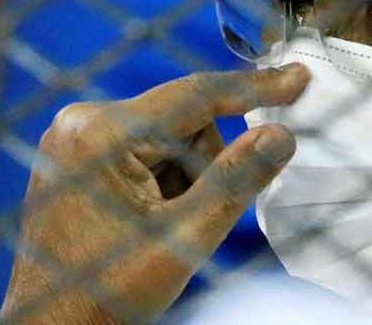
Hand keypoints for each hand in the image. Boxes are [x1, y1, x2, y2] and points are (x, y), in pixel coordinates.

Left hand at [0, 64, 309, 323]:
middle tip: (188, 216)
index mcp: (103, 133)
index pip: (196, 96)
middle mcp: (82, 121)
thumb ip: (235, 181)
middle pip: (182, 119)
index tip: (297, 78)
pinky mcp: (76, 152)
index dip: (254, 88)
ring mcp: (75, 135)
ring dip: (182, 175)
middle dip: (203, 164)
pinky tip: (144, 218)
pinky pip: (143, 147)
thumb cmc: (107, 293)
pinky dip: (161, 178)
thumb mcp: (184, 239)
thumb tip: (279, 136)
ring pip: (167, 135)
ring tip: (160, 225)